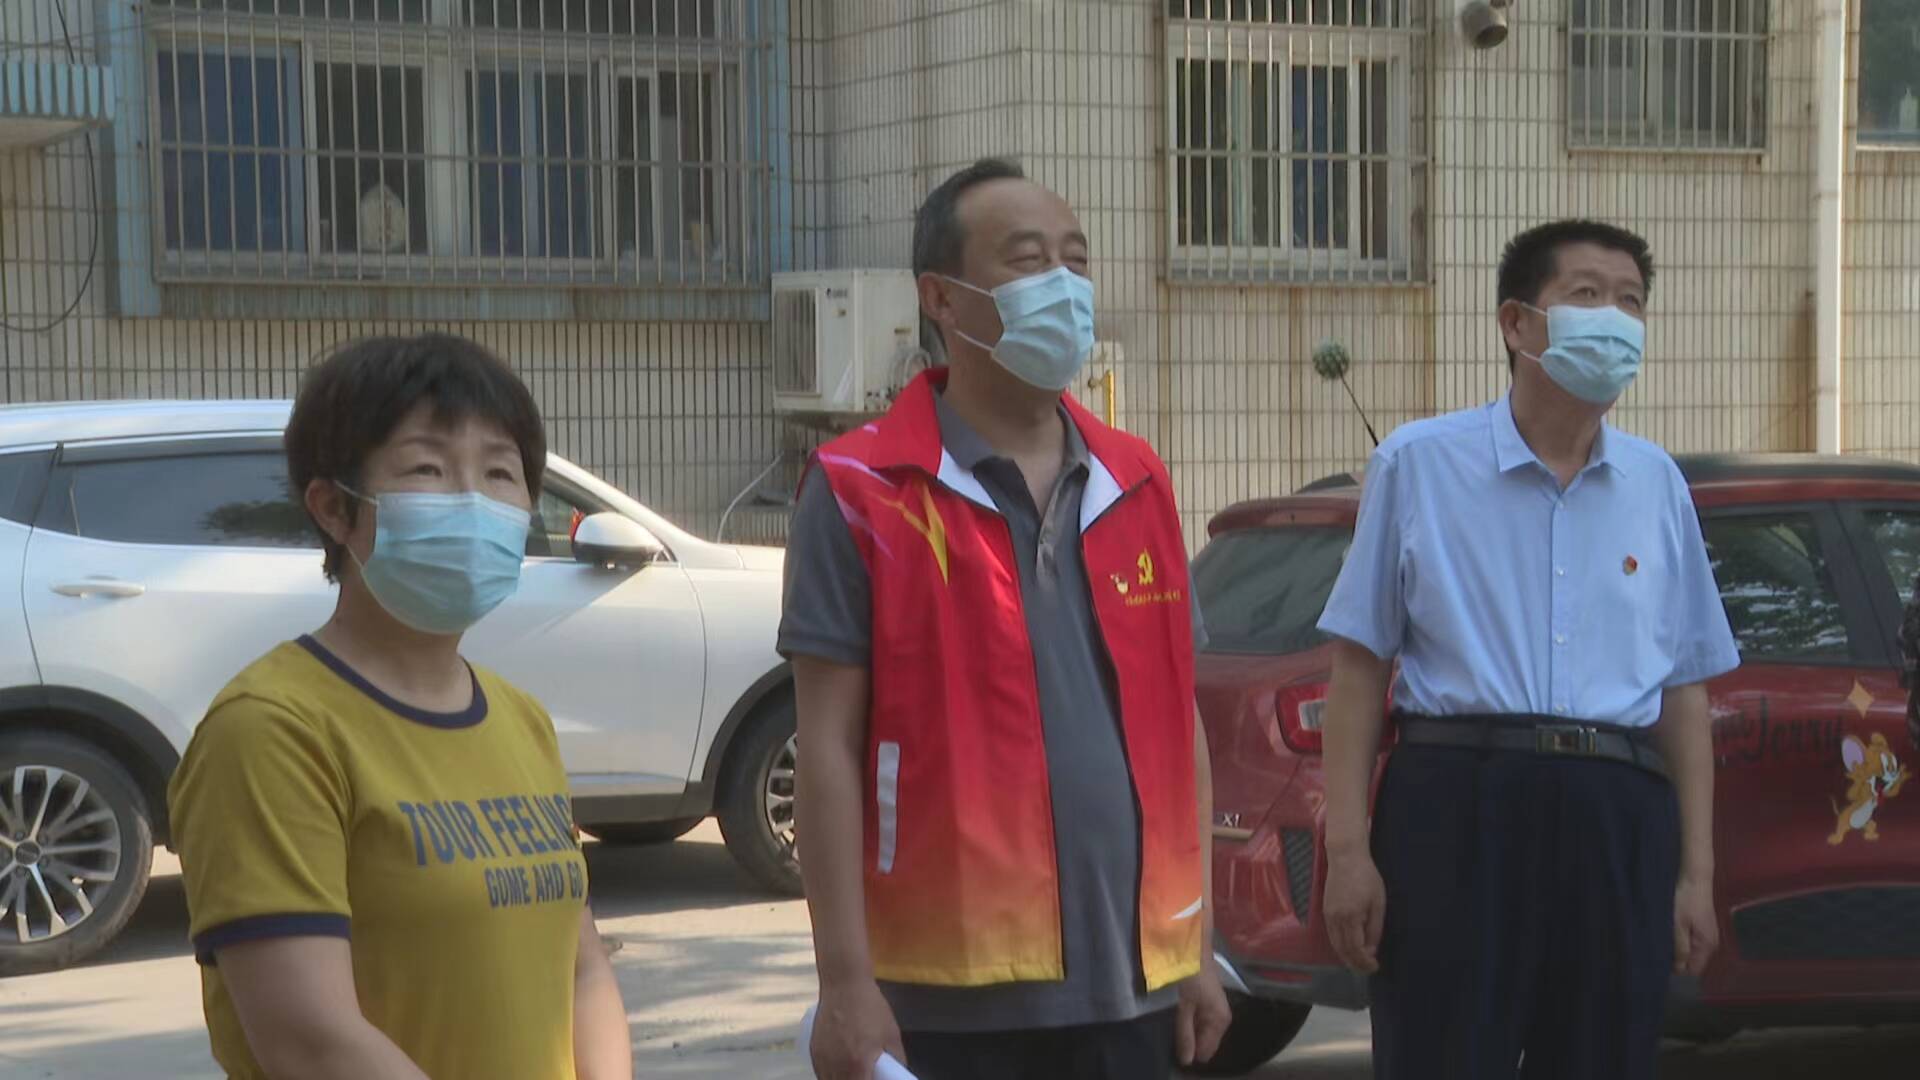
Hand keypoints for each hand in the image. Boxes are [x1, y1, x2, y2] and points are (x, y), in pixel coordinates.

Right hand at [810, 979, 903, 1079]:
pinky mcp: (814, 1051)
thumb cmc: (870, 1008)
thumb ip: (897, 1059)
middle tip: (866, 1075)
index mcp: (858, 1065)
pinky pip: (821, 1073)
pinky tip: (841, 1070)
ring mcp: (822, 1060)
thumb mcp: (891, 1034)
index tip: (875, 1078)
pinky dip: (831, 1076)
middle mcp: (837, 1067)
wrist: (844, 985)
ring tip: (854, 1074)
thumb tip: (898, 1072)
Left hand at [1175, 961, 1232, 1066]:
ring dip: (1187, 1027)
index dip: (1190, 1050)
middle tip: (1171, 1028)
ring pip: (1200, 1028)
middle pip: (1204, 1039)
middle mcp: (1222, 1016)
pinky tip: (1177, 1010)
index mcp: (1220, 1020)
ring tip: (1172, 1018)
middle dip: (1189, 1039)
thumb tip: (1187, 1061)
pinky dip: (1188, 1017)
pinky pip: (1198, 1017)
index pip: (1207, 1050)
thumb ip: (1185, 1033)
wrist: (1193, 945)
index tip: (1174, 1043)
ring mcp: (1215, 1006)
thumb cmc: (1189, 975)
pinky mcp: (1207, 998)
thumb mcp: (1184, 1006)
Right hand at [1324, 851, 1385, 973]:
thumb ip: (1375, 928)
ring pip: (1335, 944)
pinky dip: (1339, 946)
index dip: (1365, 962)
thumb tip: (1371, 949)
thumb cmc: (1366, 877)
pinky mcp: (1325, 910)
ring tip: (1358, 962)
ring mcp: (1328, 915)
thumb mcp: (1378, 903)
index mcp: (1351, 918)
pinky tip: (1348, 947)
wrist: (1345, 857)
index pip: (1356, 950)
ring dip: (1346, 957)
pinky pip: (1331, 935)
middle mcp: (1336, 919)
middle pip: (1343, 951)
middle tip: (1368, 969)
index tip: (1375, 966)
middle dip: (1355, 963)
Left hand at [1672, 874, 1718, 976]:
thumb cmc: (1685, 901)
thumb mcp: (1678, 925)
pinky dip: (1681, 940)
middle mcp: (1711, 944)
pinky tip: (1670, 932)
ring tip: (1663, 940)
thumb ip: (1680, 948)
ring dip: (1678, 948)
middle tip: (1660, 949)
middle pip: (1693, 961)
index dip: (1678, 969)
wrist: (1695, 878)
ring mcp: (1708, 935)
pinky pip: (1692, 941)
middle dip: (1677, 959)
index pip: (1694, 970)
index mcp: (1707, 946)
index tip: (1662, 961)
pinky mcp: (1703, 927)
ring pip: (1691, 951)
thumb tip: (1679, 970)